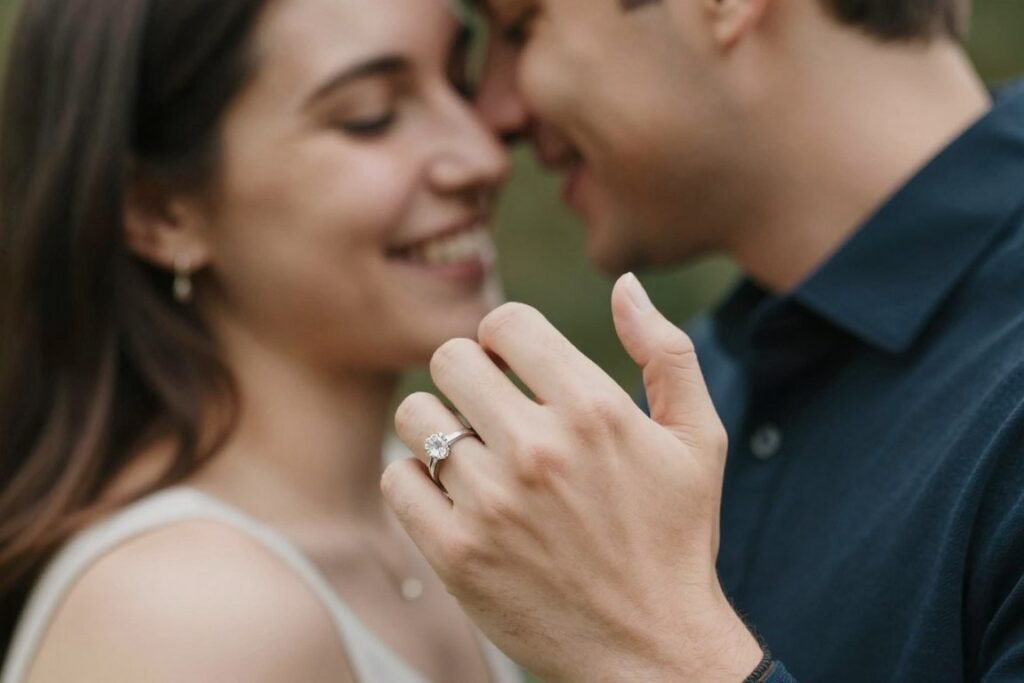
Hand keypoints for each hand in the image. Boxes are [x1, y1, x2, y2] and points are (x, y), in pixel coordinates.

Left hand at [382, 274, 761, 681]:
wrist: (653, 652)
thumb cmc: (676, 538)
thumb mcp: (698, 439)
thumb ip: (665, 352)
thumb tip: (624, 285)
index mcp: (594, 409)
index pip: (506, 322)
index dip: (504, 335)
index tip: (513, 363)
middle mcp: (539, 449)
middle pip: (451, 358)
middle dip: (468, 372)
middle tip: (487, 406)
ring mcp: (493, 503)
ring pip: (417, 415)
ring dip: (438, 425)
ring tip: (470, 452)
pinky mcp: (457, 554)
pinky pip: (399, 479)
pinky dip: (417, 480)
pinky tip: (452, 496)